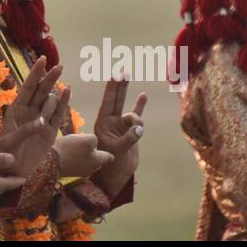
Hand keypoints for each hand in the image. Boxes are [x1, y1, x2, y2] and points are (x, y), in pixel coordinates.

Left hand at [0, 56, 62, 176]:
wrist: (13, 171)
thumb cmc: (6, 154)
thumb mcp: (10, 141)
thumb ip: (25, 130)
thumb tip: (41, 122)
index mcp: (16, 110)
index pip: (27, 88)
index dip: (35, 74)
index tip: (42, 59)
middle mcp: (29, 112)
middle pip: (41, 90)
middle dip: (49, 78)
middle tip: (58, 66)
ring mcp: (40, 120)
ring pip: (50, 102)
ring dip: (51, 104)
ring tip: (42, 121)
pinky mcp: (50, 132)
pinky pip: (58, 115)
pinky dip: (63, 103)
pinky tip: (67, 90)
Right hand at [52, 132, 113, 179]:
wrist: (51, 162)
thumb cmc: (71, 150)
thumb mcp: (86, 140)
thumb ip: (94, 140)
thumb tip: (93, 142)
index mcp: (98, 161)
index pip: (108, 157)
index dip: (109, 154)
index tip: (112, 156)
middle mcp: (91, 168)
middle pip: (97, 160)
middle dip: (96, 154)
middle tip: (90, 146)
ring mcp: (80, 172)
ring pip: (88, 162)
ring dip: (85, 156)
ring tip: (78, 147)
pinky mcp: (70, 172)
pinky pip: (78, 163)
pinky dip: (77, 158)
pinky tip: (70, 153)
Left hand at [92, 77, 146, 194]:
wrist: (118, 173)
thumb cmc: (112, 164)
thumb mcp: (118, 151)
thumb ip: (129, 138)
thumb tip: (139, 127)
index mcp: (103, 122)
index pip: (108, 102)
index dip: (111, 89)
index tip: (114, 76)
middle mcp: (111, 120)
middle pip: (116, 99)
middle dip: (119, 86)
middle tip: (123, 72)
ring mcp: (121, 124)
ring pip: (131, 113)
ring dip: (136, 118)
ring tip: (138, 129)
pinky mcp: (131, 129)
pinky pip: (137, 115)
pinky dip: (140, 106)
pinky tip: (143, 95)